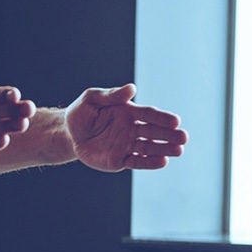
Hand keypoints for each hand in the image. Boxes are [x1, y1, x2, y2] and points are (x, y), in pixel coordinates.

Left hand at [65, 83, 186, 171]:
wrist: (68, 134)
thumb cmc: (81, 113)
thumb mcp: (92, 99)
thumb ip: (111, 95)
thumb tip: (132, 88)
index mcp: (128, 112)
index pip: (149, 114)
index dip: (162, 118)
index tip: (176, 121)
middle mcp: (132, 129)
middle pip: (154, 132)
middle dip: (169, 135)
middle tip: (184, 138)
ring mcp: (127, 145)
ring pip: (149, 148)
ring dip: (164, 149)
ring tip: (179, 151)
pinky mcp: (119, 160)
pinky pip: (136, 162)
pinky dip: (149, 163)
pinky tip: (163, 162)